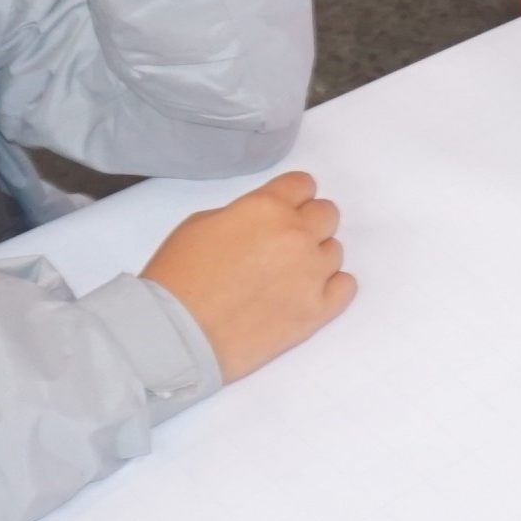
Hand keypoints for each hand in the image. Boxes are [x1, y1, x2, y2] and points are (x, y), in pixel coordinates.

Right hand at [144, 171, 354, 381]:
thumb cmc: (178, 277)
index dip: (292, 197)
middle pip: (326, 214)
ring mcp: (311, 274)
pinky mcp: (316, 311)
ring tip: (285, 276)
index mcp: (267, 207)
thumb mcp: (202, 224)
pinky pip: (346, 286)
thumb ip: (245, 213)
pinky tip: (306, 293)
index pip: (303, 185)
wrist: (174, 336)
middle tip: (282, 245)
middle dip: (306, 224)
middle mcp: (297, 235)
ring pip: (335, 251)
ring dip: (314, 258)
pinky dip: (331, 287)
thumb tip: (263, 221)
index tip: (284, 210)